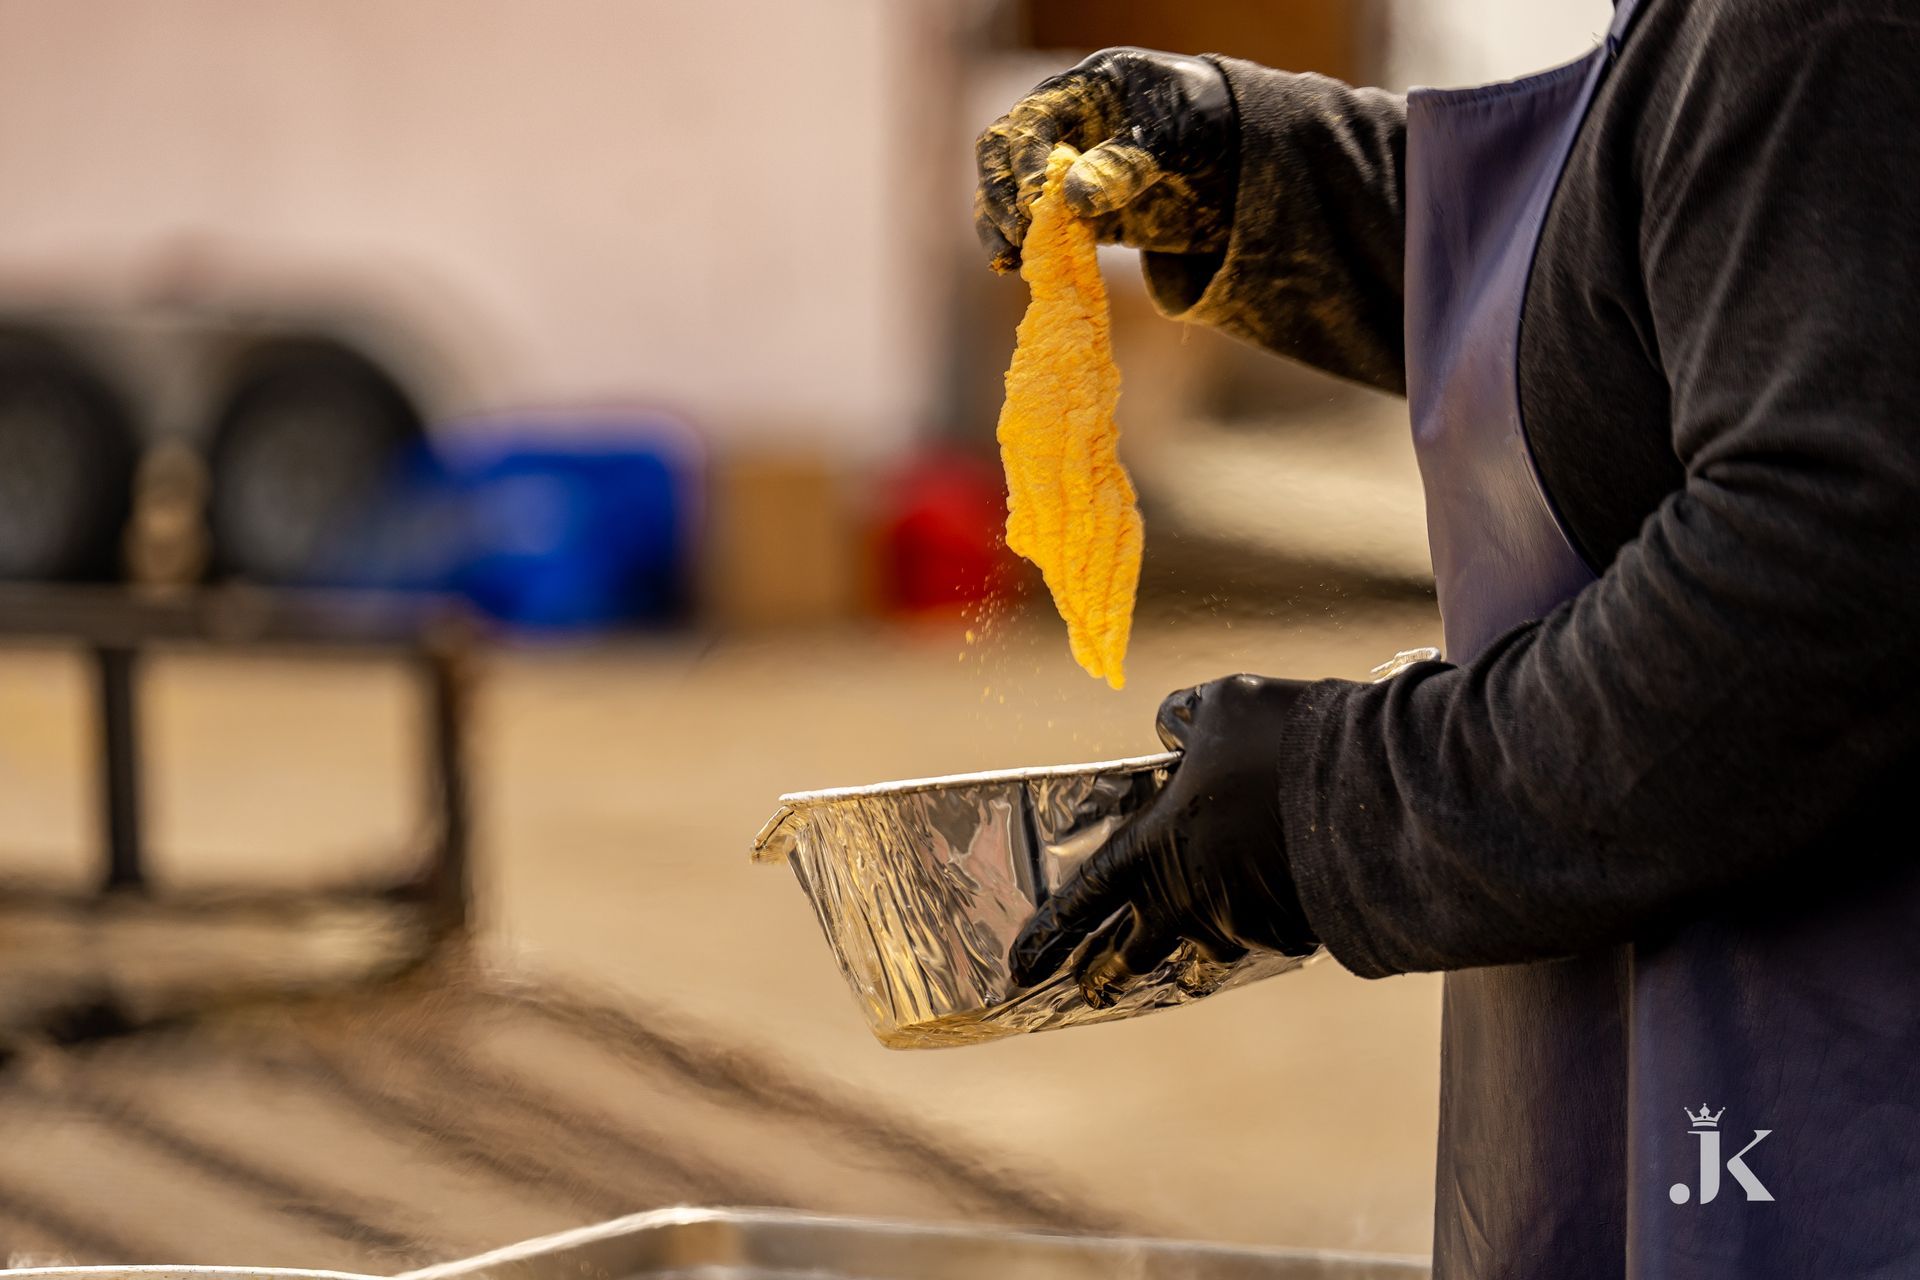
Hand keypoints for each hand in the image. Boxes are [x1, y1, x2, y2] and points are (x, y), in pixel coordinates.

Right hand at [974, 47, 1236, 272]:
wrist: (1229, 161)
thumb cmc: (1202, 131)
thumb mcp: (1172, 141)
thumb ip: (1125, 165)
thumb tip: (1073, 199)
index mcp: (1083, 89)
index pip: (1034, 117)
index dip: (1027, 158)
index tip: (1036, 200)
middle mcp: (1060, 123)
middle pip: (1001, 150)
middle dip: (1000, 191)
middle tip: (1017, 231)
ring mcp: (1058, 166)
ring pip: (1004, 189)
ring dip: (998, 223)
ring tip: (1010, 258)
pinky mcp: (1066, 208)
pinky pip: (1027, 223)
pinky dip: (1017, 244)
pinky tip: (1016, 267)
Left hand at [1009, 675, 1318, 1006]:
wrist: (1373, 788)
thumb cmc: (1284, 738)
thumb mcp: (1222, 702)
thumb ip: (1183, 718)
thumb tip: (1170, 727)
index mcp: (1158, 846)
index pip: (1088, 895)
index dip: (1052, 929)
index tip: (1021, 961)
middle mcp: (1191, 898)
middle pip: (1136, 952)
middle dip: (1109, 970)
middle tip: (1093, 984)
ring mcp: (1243, 923)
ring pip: (1210, 941)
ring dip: (1204, 934)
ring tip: (1209, 920)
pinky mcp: (1293, 935)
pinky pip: (1267, 932)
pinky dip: (1267, 916)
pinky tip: (1281, 891)